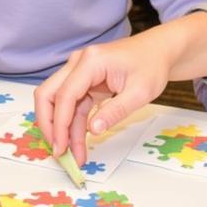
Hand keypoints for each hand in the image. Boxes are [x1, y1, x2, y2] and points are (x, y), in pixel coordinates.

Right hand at [34, 35, 172, 165]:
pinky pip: (72, 104)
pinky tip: (78, 143)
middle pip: (49, 94)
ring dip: (63, 129)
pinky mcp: (84, 81)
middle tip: (59, 151)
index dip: (59, 124)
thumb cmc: (152, 66)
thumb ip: (115, 111)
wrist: (158, 50)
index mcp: (90, 62)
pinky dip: (73, 124)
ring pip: (59, 102)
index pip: (65, 94)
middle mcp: (78, 63)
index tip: (61, 148)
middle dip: (50, 125)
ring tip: (74, 156)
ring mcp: (79, 71)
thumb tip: (92, 130)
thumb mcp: (140, 92)